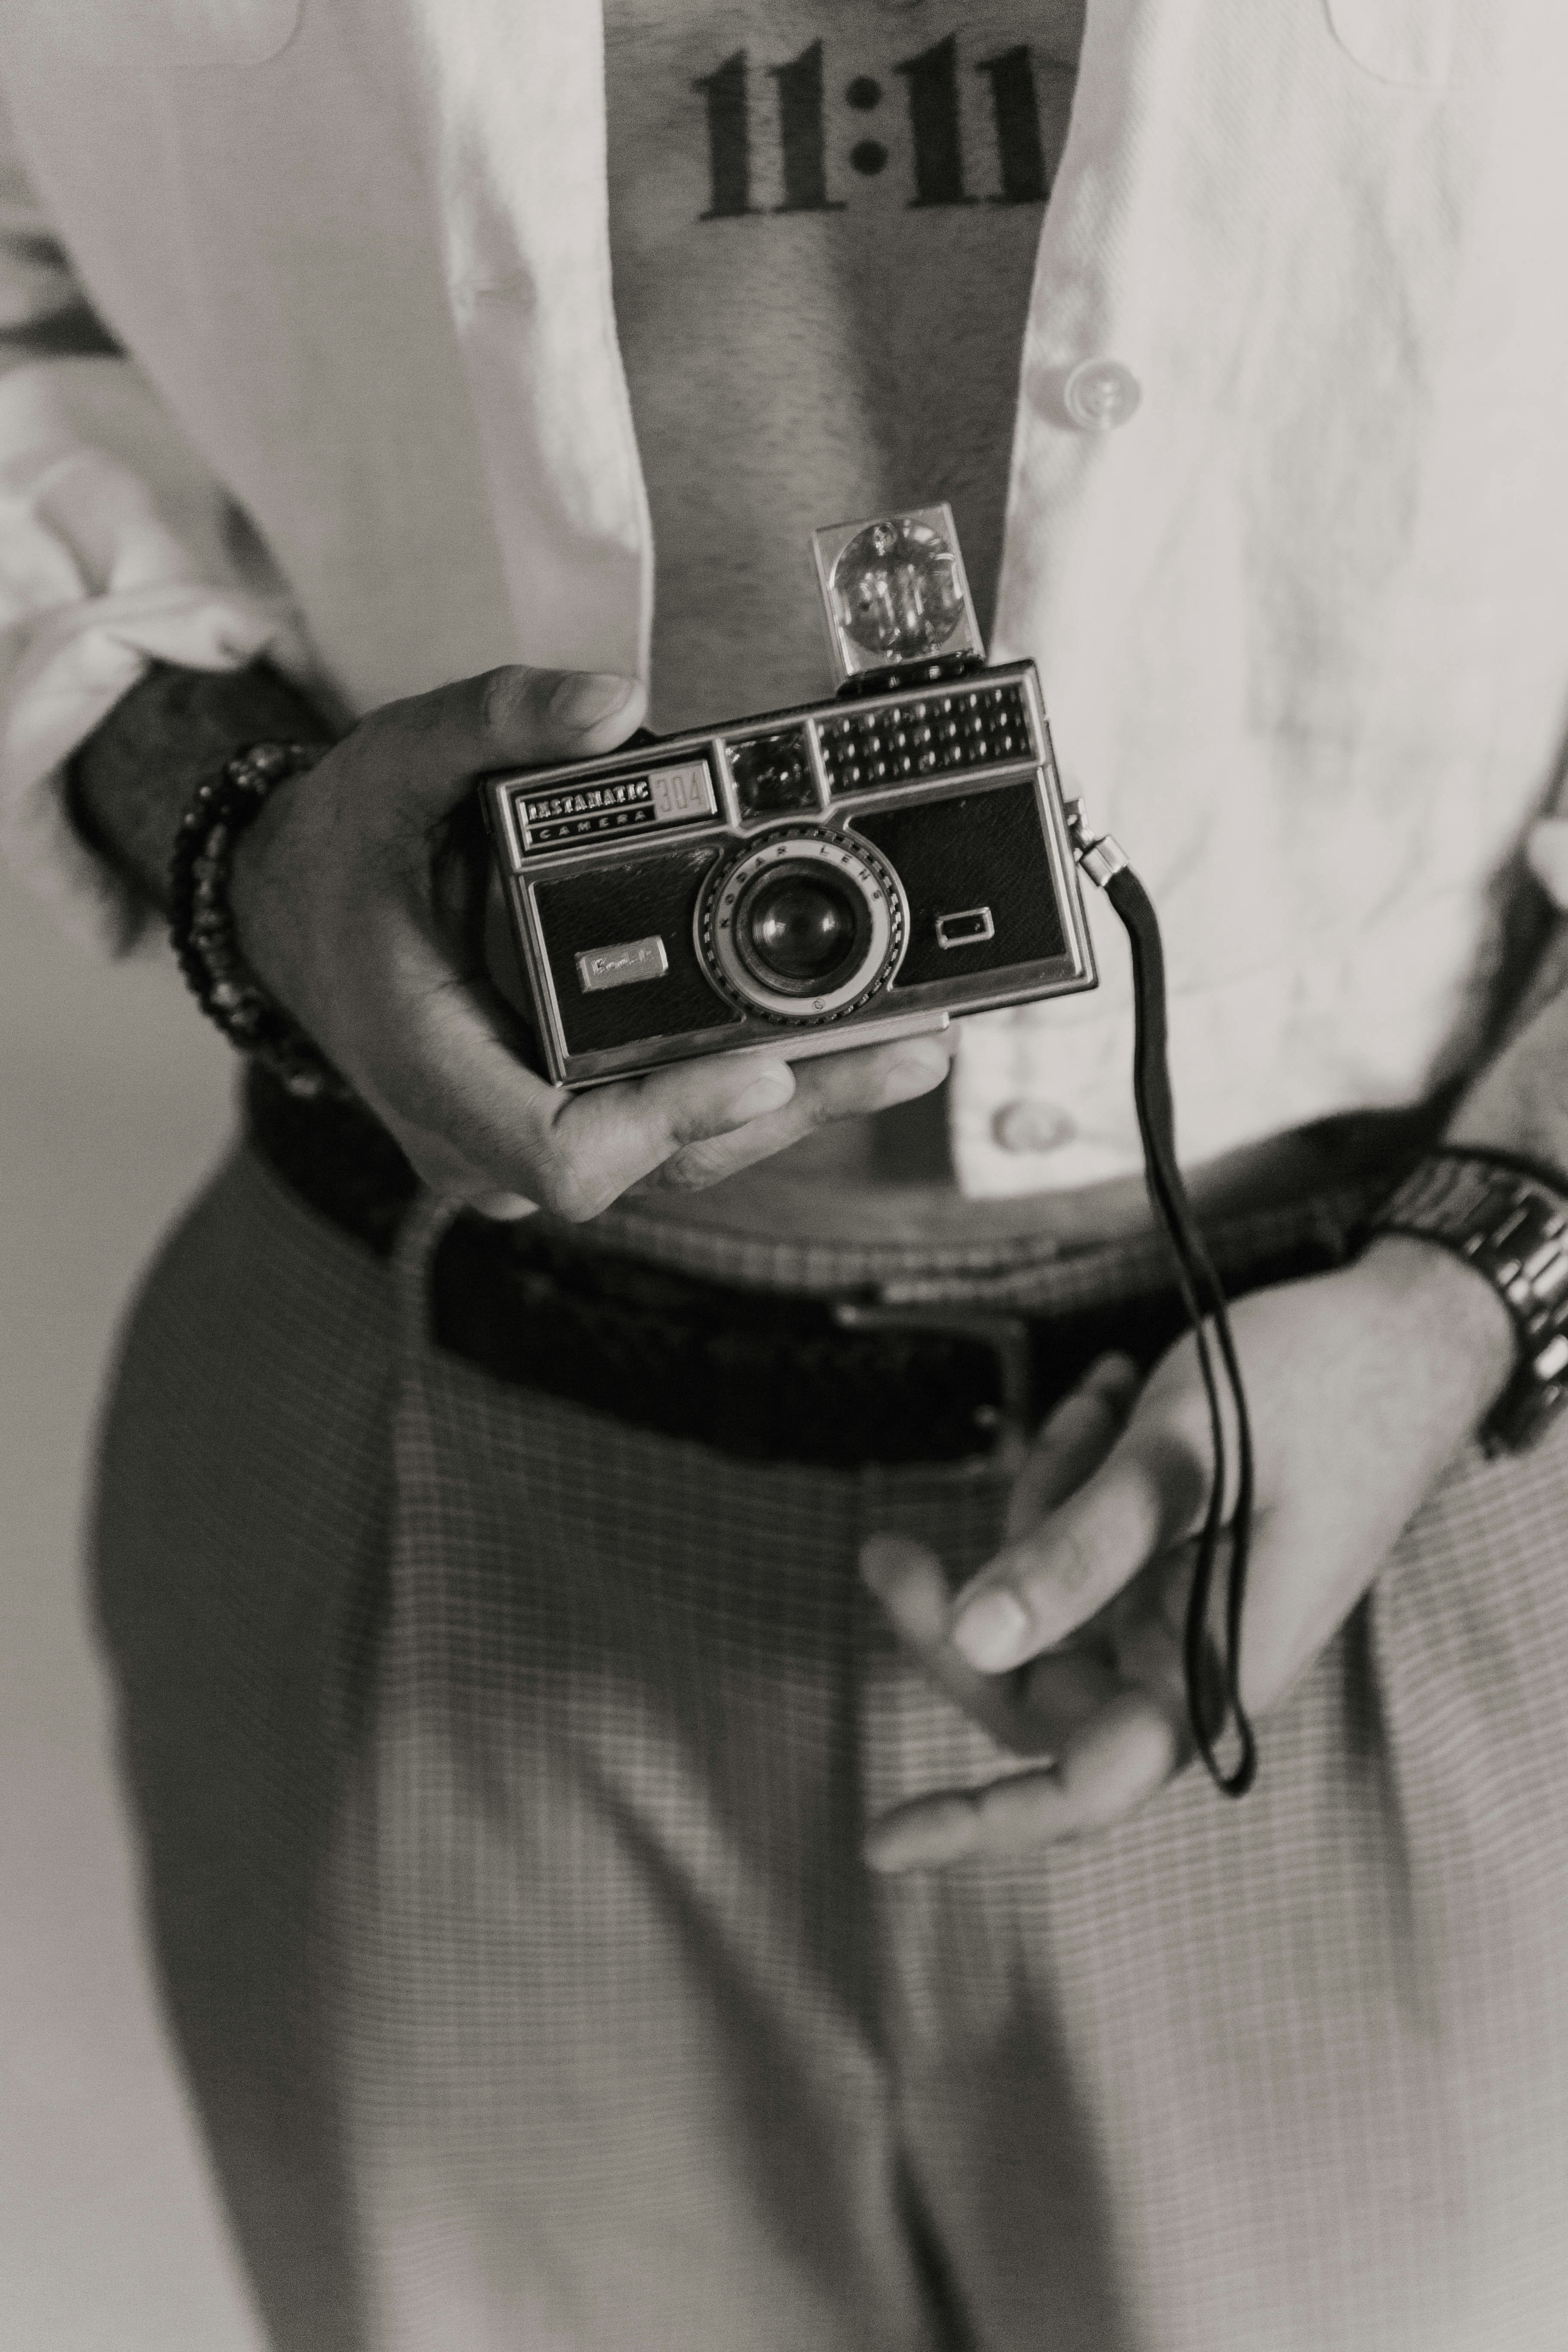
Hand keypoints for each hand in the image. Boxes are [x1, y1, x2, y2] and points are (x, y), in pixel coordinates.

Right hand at [229, 664, 951, 1217]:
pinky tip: (837, 1042)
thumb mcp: (396, 763)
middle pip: (658, 1158)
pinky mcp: (563, 1120)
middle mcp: (482, 1134)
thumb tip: (607, 703)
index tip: (766, 1067)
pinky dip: (752, 1086)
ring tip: (908, 1043)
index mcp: (434, 1071)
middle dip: (788, 1102)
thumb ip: (492, 720)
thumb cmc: (344, 854)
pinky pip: (668, 1126)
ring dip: (794, 1102)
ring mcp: (524, 1140)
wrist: (289, 909)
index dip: (672, 1120)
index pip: (565, 1154)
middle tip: (907, 1045)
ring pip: (678, 1152)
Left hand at [859, 1237, 1515, 1868]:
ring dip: (1043, 1503)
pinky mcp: (1176, 1562)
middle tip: (889, 1552)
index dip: (982, 1818)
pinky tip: (1111, 1398)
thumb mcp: (1182, 1457)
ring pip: (1047, 1602)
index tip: (879, 1842)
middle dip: (965, 1614)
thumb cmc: (1315, 1390)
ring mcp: (1184, 1610)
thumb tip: (976, 1641)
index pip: (1083, 1781)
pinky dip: (1077, 1477)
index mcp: (1212, 1667)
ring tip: (1101, 1405)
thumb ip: (1079, 1552)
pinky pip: (1083, 1548)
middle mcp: (1194, 1657)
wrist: (1407, 1334)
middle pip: (1031, 1682)